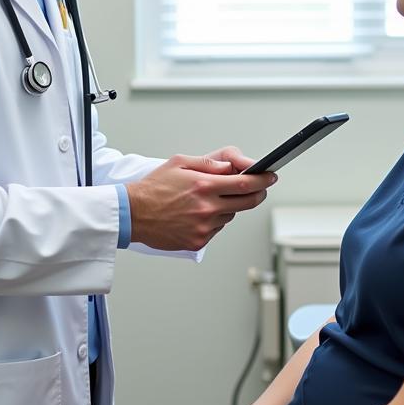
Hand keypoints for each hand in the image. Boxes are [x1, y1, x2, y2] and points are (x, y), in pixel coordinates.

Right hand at [126, 152, 274, 251]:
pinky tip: (197, 214)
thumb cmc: (154, 187)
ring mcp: (203, 227)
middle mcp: (207, 207)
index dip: (263, 180)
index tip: (271, 177)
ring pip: (230, 216)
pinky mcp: (198, 241)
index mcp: (204, 185)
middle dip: (257, 193)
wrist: (132, 214)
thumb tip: (232, 166)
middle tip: (258, 188)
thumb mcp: (180, 163)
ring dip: (228, 207)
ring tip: (208, 200)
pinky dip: (214, 221)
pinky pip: (216, 229)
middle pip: (247, 202)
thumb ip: (209, 163)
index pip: (245, 183)